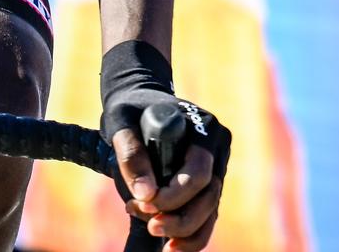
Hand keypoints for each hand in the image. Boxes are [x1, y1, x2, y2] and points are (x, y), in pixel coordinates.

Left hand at [102, 43, 230, 251]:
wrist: (138, 100)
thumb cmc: (129, 108)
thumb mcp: (122, 123)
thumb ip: (132, 155)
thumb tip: (144, 195)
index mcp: (204, 128)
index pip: (199, 173)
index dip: (174, 195)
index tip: (144, 203)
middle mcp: (217, 148)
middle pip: (209, 195)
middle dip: (180, 218)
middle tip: (150, 226)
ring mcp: (215, 165)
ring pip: (211, 209)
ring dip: (187, 231)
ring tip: (161, 241)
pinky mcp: (207, 181)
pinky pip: (206, 213)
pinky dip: (192, 233)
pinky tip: (173, 245)